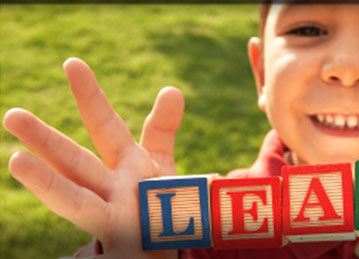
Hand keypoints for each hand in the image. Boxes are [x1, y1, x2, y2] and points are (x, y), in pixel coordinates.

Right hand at [4, 58, 182, 257]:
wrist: (157, 245)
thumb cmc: (154, 201)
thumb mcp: (160, 164)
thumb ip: (161, 129)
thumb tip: (171, 89)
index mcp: (126, 164)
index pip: (105, 126)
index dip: (91, 97)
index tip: (73, 63)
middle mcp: (110, 189)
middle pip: (76, 162)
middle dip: (46, 140)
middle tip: (12, 115)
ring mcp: (112, 220)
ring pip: (77, 201)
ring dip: (47, 184)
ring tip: (15, 162)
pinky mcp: (118, 249)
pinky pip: (103, 253)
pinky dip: (88, 255)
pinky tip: (76, 253)